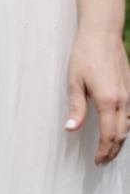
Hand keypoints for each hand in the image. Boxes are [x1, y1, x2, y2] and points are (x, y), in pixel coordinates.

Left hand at [65, 28, 129, 163]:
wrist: (102, 33)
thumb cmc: (85, 54)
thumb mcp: (74, 81)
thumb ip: (76, 108)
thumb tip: (70, 128)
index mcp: (108, 101)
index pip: (109, 136)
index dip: (104, 151)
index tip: (97, 160)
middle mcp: (123, 101)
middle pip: (122, 135)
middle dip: (113, 151)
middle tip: (102, 160)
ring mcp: (129, 95)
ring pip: (128, 126)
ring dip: (120, 140)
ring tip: (109, 149)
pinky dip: (125, 127)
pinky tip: (118, 128)